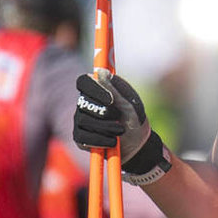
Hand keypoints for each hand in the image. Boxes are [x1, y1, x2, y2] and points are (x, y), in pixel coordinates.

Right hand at [73, 69, 169, 183]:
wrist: (137, 146)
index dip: (94, 89)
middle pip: (83, 102)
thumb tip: (100, 71)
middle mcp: (85, 103)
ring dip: (105, 127)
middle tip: (120, 118)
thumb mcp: (130, 104)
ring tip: (120, 131)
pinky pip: (83, 138)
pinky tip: (112, 142)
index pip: (83, 81)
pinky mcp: (80, 138)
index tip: (111, 99)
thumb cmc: (135, 120)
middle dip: (104, 112)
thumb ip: (115, 88)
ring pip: (83, 120)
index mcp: (98, 90)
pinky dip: (100, 140)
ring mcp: (80, 120)